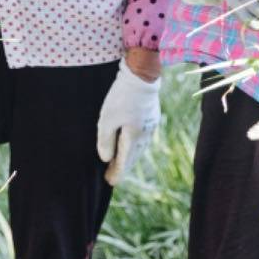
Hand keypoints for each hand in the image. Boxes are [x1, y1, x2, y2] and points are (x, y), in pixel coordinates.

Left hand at [96, 61, 160, 186]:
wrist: (141, 76)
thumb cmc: (121, 97)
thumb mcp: (107, 119)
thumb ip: (106, 141)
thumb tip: (106, 159)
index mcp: (133, 137)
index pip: (124, 161)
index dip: (117, 172)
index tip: (110, 182)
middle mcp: (145, 135)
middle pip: (133, 157)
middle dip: (122, 168)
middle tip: (112, 177)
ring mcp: (150, 126)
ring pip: (139, 148)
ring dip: (129, 158)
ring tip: (120, 164)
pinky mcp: (152, 117)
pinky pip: (143, 139)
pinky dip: (135, 147)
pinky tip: (132, 146)